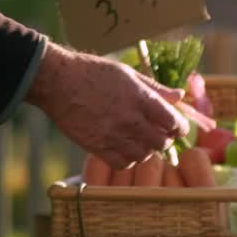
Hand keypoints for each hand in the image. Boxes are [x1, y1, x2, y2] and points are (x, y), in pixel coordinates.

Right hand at [26, 42, 188, 168]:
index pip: (174, 122)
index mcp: (140, 98)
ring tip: (140, 140)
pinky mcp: (96, 146)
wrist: (57, 81)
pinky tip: (125, 148)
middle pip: (162, 142)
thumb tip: (180, 96)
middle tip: (158, 134)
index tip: (176, 127)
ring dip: (147, 150)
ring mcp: (113, 135)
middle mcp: (129, 118)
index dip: (179, 127)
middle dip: (165, 139)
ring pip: (144, 155)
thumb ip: (156, 88)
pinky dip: (129, 159)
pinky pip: (123, 163)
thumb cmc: (93, 73)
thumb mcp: (128, 73)